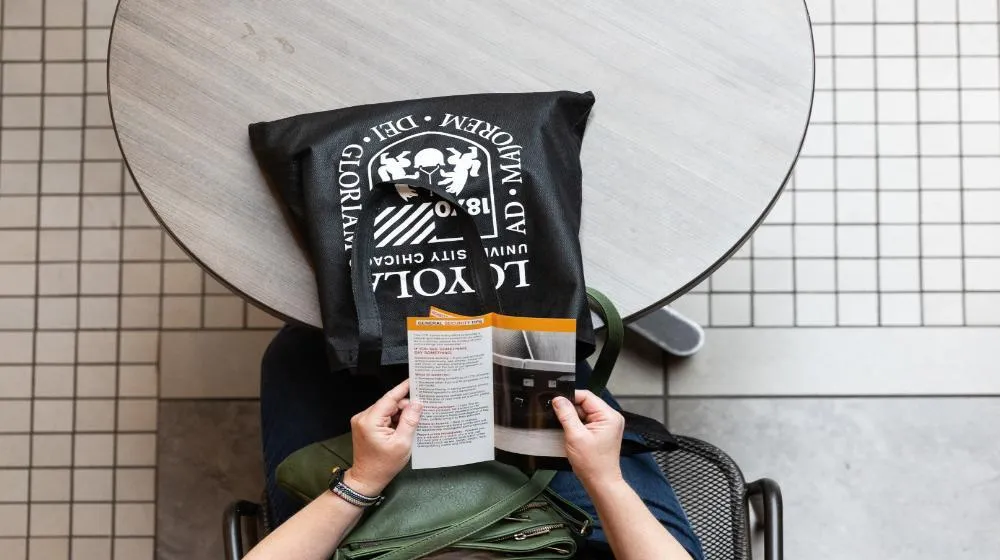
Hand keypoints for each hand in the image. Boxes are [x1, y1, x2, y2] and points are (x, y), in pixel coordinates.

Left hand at [346, 380, 421, 496]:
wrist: (367, 479)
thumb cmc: (383, 465)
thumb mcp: (402, 443)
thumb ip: (410, 420)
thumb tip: (417, 403)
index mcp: (370, 420)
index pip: (390, 398)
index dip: (404, 388)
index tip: (415, 380)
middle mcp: (363, 417)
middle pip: (388, 403)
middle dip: (405, 407)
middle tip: (422, 411)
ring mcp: (362, 421)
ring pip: (386, 410)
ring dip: (400, 414)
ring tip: (413, 422)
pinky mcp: (364, 426)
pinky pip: (382, 416)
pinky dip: (393, 420)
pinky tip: (403, 427)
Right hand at [552, 390, 623, 488]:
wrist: (601, 482)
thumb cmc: (592, 463)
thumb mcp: (575, 436)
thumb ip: (566, 415)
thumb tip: (558, 399)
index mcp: (608, 415)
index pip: (586, 396)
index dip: (570, 397)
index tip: (555, 402)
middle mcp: (610, 417)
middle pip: (585, 404)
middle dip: (570, 410)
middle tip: (557, 418)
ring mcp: (606, 425)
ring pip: (584, 413)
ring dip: (572, 419)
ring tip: (566, 429)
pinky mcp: (601, 432)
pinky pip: (585, 422)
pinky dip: (576, 426)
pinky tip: (570, 433)